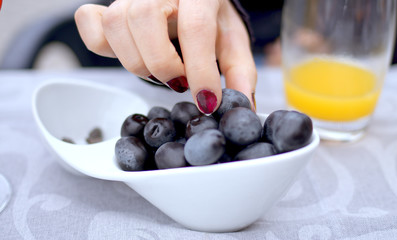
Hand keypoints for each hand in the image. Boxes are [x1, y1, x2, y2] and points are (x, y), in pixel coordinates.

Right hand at [75, 0, 256, 113]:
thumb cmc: (211, 16)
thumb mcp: (232, 39)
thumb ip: (239, 70)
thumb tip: (243, 103)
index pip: (195, 28)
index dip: (200, 70)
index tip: (206, 101)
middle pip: (145, 19)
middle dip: (163, 64)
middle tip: (180, 80)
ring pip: (116, 25)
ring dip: (138, 61)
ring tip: (161, 68)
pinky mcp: (108, 4)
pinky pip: (89, 22)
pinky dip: (102, 45)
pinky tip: (128, 53)